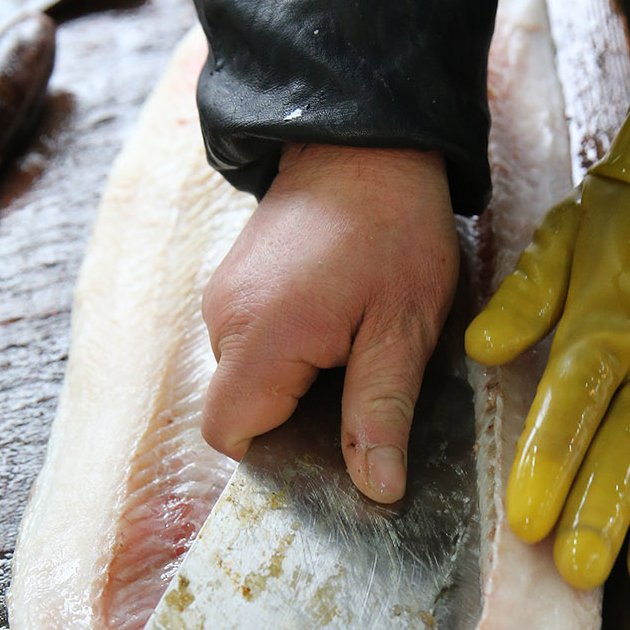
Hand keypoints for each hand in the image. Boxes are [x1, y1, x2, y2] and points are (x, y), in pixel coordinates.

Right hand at [201, 142, 458, 501]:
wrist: (369, 139)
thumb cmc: (393, 227)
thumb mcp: (404, 328)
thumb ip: (381, 411)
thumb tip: (377, 490)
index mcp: (261, 338)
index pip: (231, 436)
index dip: (276, 457)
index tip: (329, 453)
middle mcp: (225, 320)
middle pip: (240, 412)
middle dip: (294, 424)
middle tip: (360, 402)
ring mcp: (225, 298)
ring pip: (248, 381)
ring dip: (296, 388)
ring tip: (355, 357)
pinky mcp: (237, 284)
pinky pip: (254, 346)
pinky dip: (290, 357)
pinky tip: (338, 333)